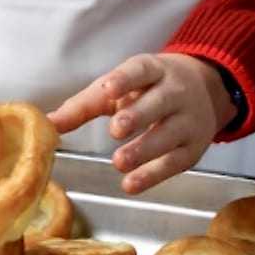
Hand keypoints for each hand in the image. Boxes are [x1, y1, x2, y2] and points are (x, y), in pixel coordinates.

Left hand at [47, 53, 233, 194]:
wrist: (208, 90)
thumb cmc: (149, 89)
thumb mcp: (121, 88)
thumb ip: (85, 105)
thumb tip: (46, 125)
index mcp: (154, 70)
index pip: (141, 70)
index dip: (126, 79)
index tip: (109, 89)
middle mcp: (176, 93)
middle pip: (159, 102)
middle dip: (138, 115)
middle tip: (116, 128)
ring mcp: (188, 120)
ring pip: (169, 134)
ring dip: (144, 149)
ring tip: (118, 162)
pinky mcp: (194, 148)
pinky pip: (175, 162)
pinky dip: (153, 175)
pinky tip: (131, 184)